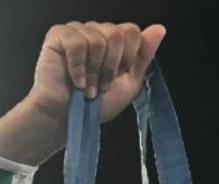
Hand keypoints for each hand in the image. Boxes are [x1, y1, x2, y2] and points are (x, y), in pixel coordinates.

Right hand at [27, 22, 166, 123]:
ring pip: (98, 40)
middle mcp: (95, 32)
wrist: (67, 118)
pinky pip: (78, 43)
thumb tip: (159, 29)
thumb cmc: (95, 106)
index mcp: (113, 41)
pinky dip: (79, 67)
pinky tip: (76, 81)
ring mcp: (76, 32)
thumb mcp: (129, 84)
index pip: (131, 31)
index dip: (128, 57)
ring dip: (94, 72)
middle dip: (111, 66)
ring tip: (88, 88)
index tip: (117, 77)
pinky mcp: (58, 36)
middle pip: (117, 34)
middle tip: (101, 85)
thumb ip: (144, 56)